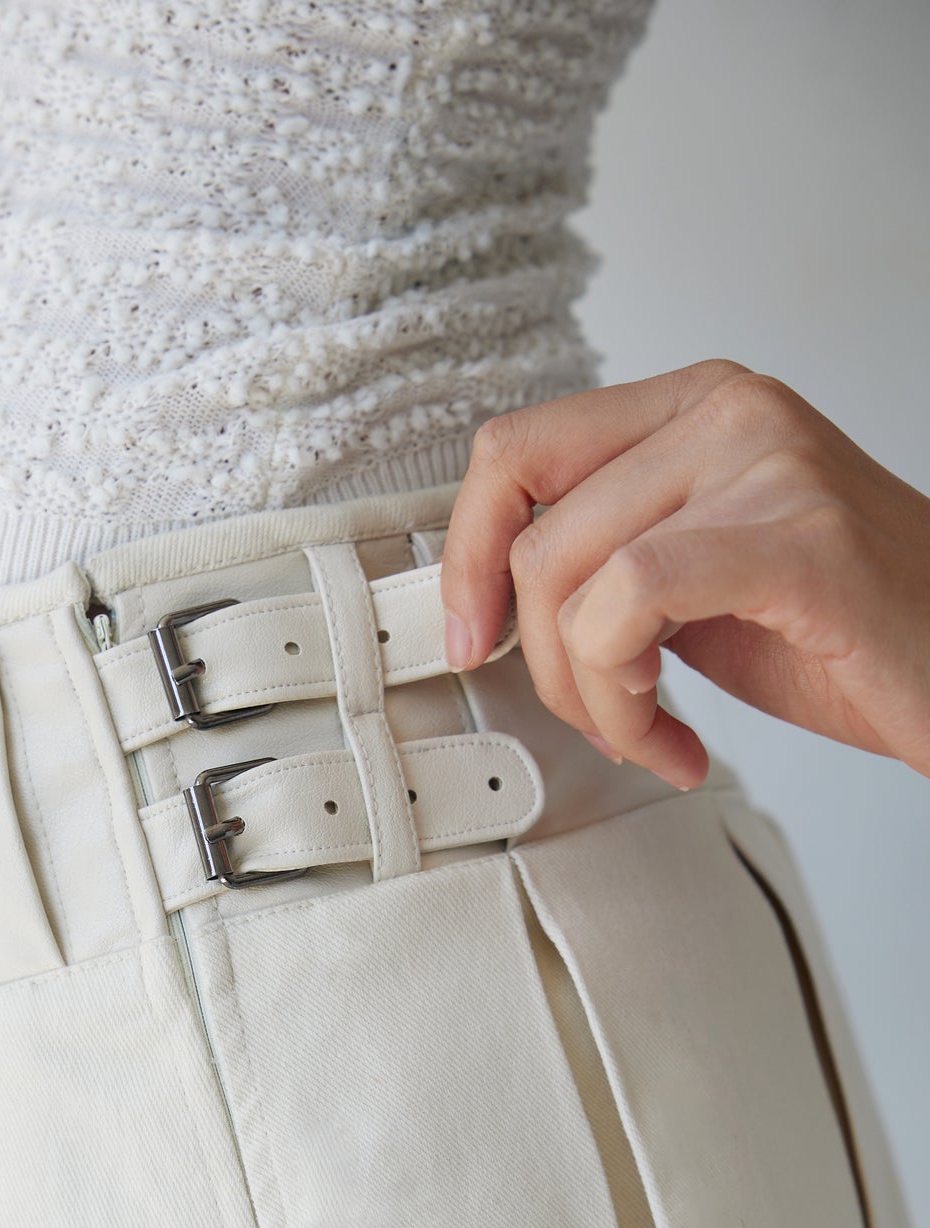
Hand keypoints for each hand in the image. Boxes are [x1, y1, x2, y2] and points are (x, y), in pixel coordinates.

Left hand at [439, 361, 929, 788]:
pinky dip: (628, 700)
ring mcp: (769, 461)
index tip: (470, 638)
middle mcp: (730, 410)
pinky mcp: (801, 537)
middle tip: (606, 723)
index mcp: (697, 406)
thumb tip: (488, 597)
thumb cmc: (843, 634)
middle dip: (545, 666)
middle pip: (536, 536)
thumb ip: (605, 559)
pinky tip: (676, 740)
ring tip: (652, 736)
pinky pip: (634, 601)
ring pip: (573, 578)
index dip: (465, 554)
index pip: (517, 447)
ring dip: (591, 699)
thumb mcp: (696, 579)